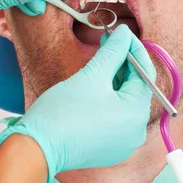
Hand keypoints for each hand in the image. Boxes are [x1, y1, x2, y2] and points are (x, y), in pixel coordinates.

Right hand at [0, 25, 155, 181]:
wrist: (38, 148)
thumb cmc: (64, 111)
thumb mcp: (92, 75)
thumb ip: (113, 52)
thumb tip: (124, 34)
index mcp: (136, 113)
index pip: (145, 73)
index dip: (134, 49)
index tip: (122, 33)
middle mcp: (136, 131)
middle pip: (136, 89)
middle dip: (123, 64)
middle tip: (108, 43)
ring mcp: (124, 143)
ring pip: (125, 103)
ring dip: (116, 81)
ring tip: (100, 62)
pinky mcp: (110, 148)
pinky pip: (117, 118)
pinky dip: (110, 100)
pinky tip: (96, 87)